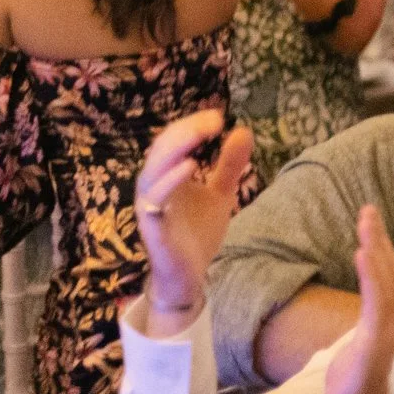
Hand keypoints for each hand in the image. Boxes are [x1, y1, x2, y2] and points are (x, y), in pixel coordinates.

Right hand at [133, 111, 255, 330]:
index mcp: (167, 176)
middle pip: (161, 151)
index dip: (192, 125)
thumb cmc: (198, 233)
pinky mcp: (152, 229)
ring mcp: (150, 208)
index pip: (173, 141)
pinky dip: (169, 182)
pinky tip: (189, 167)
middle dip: (185, 131)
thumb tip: (243, 130)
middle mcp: (154, 188)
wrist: (191, 277)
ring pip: (151, 172)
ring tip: (199, 135)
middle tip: (213, 120)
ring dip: (174, 150)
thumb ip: (229, 165)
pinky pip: (154, 202)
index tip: (218, 116)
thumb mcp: (220, 193)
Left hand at [323, 205, 393, 393]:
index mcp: (386, 318)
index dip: (381, 246)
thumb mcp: (358, 346)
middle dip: (378, 238)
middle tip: (368, 209)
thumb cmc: (355, 386)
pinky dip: (372, 276)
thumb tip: (360, 311)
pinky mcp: (374, 341)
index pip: (387, 275)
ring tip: (367, 223)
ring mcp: (385, 330)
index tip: (371, 220)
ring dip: (376, 249)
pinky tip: (364, 254)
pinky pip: (375, 303)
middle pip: (388, 271)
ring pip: (384, 281)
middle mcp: (391, 319)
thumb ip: (365, 325)